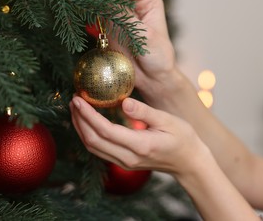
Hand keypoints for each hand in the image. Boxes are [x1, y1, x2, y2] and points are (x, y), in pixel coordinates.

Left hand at [69, 96, 209, 175]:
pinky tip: (87, 123)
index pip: (105, 130)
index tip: (78, 99)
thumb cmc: (182, 138)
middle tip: (73, 100)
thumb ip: (144, 112)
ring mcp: (125, 163)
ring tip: (76, 109)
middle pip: (93, 141)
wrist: (188, 162)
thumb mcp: (167, 120)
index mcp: (140, 145)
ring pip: (93, 148)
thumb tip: (123, 102)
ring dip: (81, 129)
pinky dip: (89, 136)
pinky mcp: (124, 162)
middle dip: (79, 120)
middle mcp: (128, 157)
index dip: (88, 115)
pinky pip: (100, 150)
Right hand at [76, 0, 178, 101]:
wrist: (153, 77)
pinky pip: (98, 11)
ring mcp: (122, 13)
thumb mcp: (144, 36)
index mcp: (149, 1)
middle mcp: (135, 3)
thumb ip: (126, 18)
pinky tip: (79, 1)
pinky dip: (89, 6)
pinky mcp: (111, 24)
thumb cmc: (158, 56)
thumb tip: (107, 2)